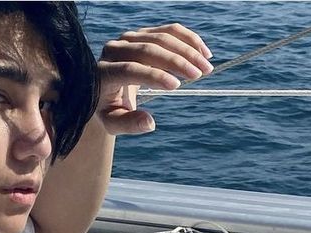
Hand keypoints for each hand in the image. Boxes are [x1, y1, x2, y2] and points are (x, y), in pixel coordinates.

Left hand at [96, 23, 213, 134]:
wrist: (104, 88)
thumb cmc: (109, 109)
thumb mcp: (113, 122)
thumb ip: (129, 124)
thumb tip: (150, 123)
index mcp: (104, 72)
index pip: (130, 69)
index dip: (154, 76)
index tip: (176, 86)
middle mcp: (114, 50)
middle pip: (148, 49)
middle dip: (177, 61)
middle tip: (200, 74)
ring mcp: (128, 38)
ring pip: (161, 37)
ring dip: (188, 49)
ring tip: (207, 66)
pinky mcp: (142, 33)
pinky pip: (168, 31)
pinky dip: (188, 39)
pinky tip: (204, 53)